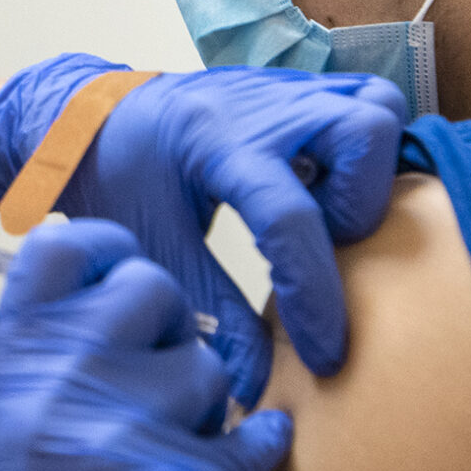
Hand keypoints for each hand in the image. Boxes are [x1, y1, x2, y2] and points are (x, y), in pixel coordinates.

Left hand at [0, 55, 405, 404]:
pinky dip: (365, 152)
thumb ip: (208, 311)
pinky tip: (325, 191)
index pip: (287, 217)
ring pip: (378, 108)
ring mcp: (286, 88)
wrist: (92, 119)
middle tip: (320, 244)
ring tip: (324, 215)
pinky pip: (369, 102)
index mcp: (211, 140)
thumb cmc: (115, 178)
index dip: (314, 297)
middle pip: (365, 130)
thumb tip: (255, 382)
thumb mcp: (150, 247)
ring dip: (368, 175)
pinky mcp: (301, 90)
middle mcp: (261, 103)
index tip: (324, 355)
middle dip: (359, 206)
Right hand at [0, 221, 293, 470]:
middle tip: (157, 377)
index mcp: (6, 366)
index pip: (60, 250)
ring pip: (207, 366)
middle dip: (169, 329)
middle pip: (149, 289)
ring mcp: (119, 431)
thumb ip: (43, 357)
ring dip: (202, 405)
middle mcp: (58, 383)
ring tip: (165, 453)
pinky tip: (242, 458)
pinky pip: (248, 435)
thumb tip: (102, 286)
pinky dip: (254, 449)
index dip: (106, 252)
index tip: (121, 274)